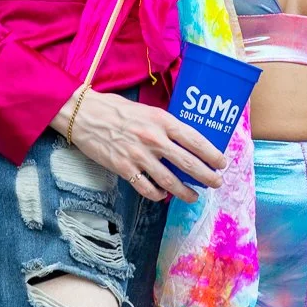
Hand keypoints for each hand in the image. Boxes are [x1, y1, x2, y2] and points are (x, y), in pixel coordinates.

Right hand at [53, 89, 226, 203]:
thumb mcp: (147, 110)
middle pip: (188, 164)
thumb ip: (166, 125)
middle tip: (216, 183)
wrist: (84, 114)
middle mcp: (154, 139)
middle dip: (207, 176)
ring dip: (185, 192)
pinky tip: (163, 194)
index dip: (212, 154)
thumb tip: (186, 141)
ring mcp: (138, 155)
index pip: (195, 140)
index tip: (222, 163)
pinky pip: (147, 188)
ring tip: (193, 196)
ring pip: (170, 181)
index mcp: (162, 121)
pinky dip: (158, 194)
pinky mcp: (123, 168)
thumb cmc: (116, 109)